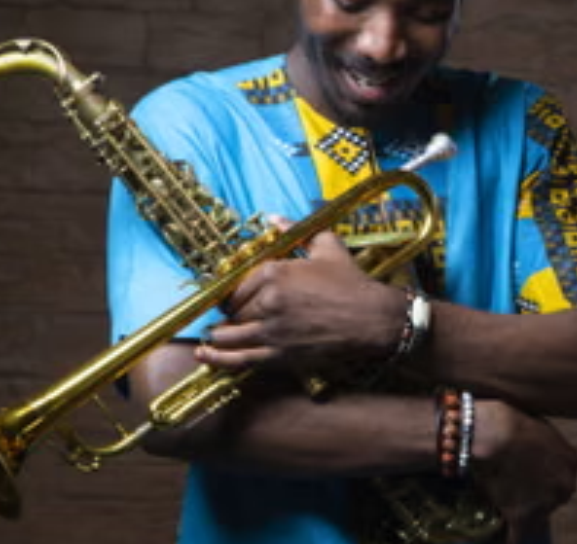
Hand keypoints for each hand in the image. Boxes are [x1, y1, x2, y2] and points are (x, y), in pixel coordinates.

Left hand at [197, 229, 406, 369]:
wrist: (372, 318)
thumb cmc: (351, 281)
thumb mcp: (327, 245)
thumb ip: (296, 229)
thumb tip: (272, 218)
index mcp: (275, 271)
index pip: (237, 284)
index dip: (233, 292)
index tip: (234, 296)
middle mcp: (267, 300)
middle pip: (233, 310)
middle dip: (231, 313)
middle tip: (233, 315)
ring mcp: (271, 330)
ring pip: (230, 334)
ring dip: (220, 335)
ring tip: (216, 335)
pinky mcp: (278, 354)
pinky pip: (239, 358)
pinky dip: (216, 358)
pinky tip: (204, 355)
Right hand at [473, 401, 576, 543]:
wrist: (495, 435)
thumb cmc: (513, 420)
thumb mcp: (539, 425)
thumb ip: (547, 443)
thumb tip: (538, 449)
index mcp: (572, 460)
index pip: (563, 474)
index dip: (544, 474)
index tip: (529, 472)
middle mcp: (566, 485)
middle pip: (555, 496)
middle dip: (538, 494)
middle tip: (516, 487)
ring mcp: (546, 504)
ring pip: (536, 515)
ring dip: (522, 511)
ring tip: (502, 502)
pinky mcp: (523, 518)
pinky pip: (516, 536)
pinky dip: (508, 536)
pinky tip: (501, 535)